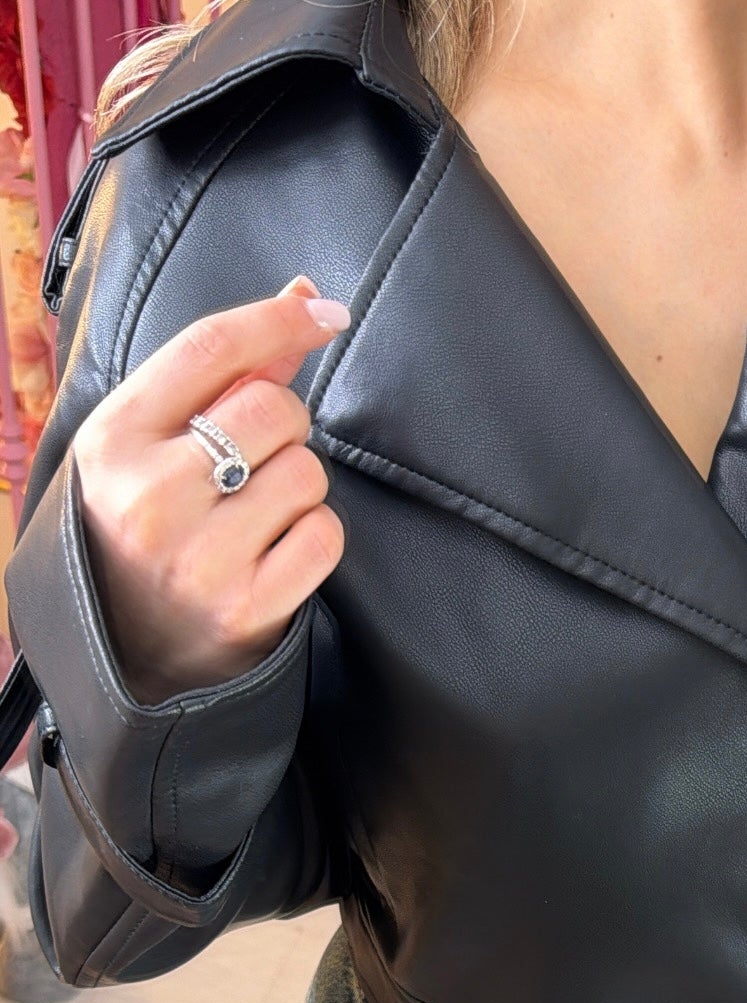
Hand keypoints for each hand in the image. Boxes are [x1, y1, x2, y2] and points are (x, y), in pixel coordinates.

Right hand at [71, 275, 350, 706]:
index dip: (279, 321)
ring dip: (298, 488)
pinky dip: (314, 538)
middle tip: (253, 462)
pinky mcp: (247, 608)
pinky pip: (324, 535)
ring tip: (253, 517)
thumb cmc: (141, 530)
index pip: (212, 349)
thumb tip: (305, 297)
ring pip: (306, 473)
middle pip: (274, 408)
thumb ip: (221, 373)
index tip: (325, 315)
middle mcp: (151, 496)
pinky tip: (275, 553)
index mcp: (115, 440)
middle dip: (284, 426)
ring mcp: (199, 558)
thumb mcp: (148, 444)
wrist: (125, 653)